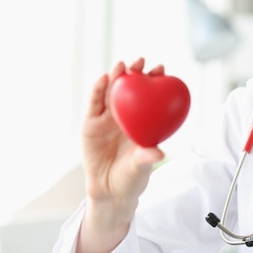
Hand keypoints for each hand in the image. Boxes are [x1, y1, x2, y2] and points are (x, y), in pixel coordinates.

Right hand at [77, 58, 164, 252]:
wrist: (108, 191)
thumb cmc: (131, 178)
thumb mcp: (141, 167)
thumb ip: (146, 157)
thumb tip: (159, 152)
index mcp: (142, 121)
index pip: (150, 96)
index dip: (155, 81)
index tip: (162, 69)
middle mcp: (125, 115)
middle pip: (131, 88)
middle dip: (136, 72)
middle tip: (141, 61)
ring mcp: (107, 118)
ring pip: (112, 92)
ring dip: (116, 76)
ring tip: (121, 65)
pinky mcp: (90, 123)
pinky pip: (95, 104)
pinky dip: (98, 90)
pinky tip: (103, 78)